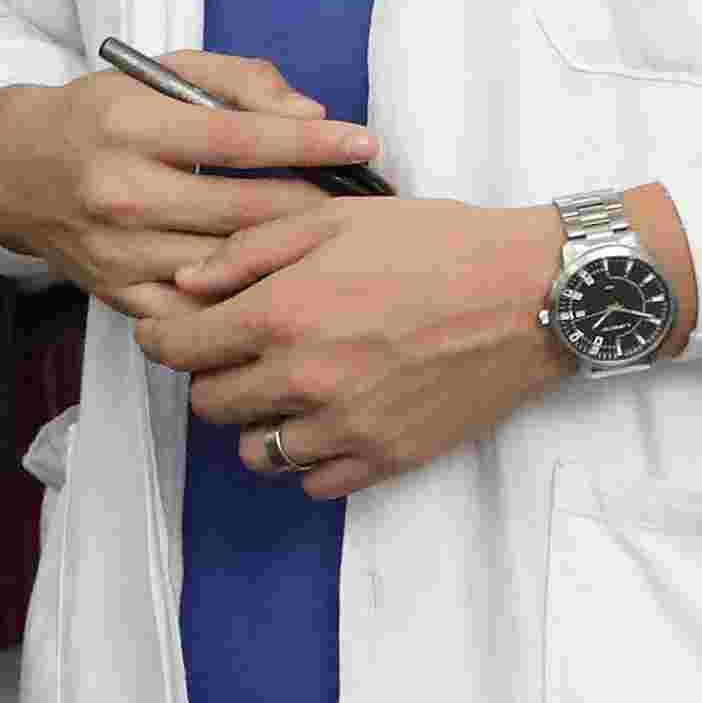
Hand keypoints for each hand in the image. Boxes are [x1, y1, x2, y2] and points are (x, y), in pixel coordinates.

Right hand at [0, 53, 380, 293]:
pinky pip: (199, 307)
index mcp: (129, 126)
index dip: (311, 144)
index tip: (362, 144)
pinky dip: (241, 294)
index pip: (239, 139)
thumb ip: (240, 82)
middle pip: (247, 209)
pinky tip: (272, 279)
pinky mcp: (116, 292)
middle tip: (358, 199)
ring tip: (329, 240)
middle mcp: (120, 191)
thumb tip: (309, 117)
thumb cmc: (98, 117)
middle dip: (316, 204)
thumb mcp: (158, 74)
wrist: (14, 171)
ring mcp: (117, 250)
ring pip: (230, 263)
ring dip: (288, 253)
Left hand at [134, 197, 574, 501]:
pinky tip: (329, 420)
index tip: (176, 331)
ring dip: (258, 422)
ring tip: (288, 389)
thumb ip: (247, 252)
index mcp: (283, 314)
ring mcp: (346, 425)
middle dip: (214, 376)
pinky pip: (314, 482)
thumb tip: (184, 284)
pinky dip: (310, 457)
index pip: (177, 349)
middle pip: (209, 403)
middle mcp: (305, 378)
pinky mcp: (387, 457)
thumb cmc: (439, 244)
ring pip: (255, 452)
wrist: (535, 291)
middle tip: (245, 352)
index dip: (165, 337)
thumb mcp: (334, 220)